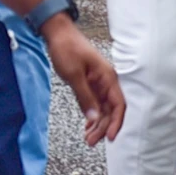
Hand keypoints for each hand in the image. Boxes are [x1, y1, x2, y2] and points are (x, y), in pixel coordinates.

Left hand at [42, 17, 124, 145]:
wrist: (57, 33)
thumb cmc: (67, 49)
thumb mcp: (74, 75)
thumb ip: (85, 97)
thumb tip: (95, 117)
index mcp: (107, 77)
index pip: (118, 104)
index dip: (117, 122)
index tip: (111, 137)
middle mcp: (106, 81)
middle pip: (110, 109)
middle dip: (103, 127)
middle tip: (92, 141)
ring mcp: (98, 83)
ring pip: (102, 108)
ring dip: (97, 123)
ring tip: (88, 137)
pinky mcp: (89, 83)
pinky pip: (95, 103)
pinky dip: (92, 114)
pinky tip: (88, 125)